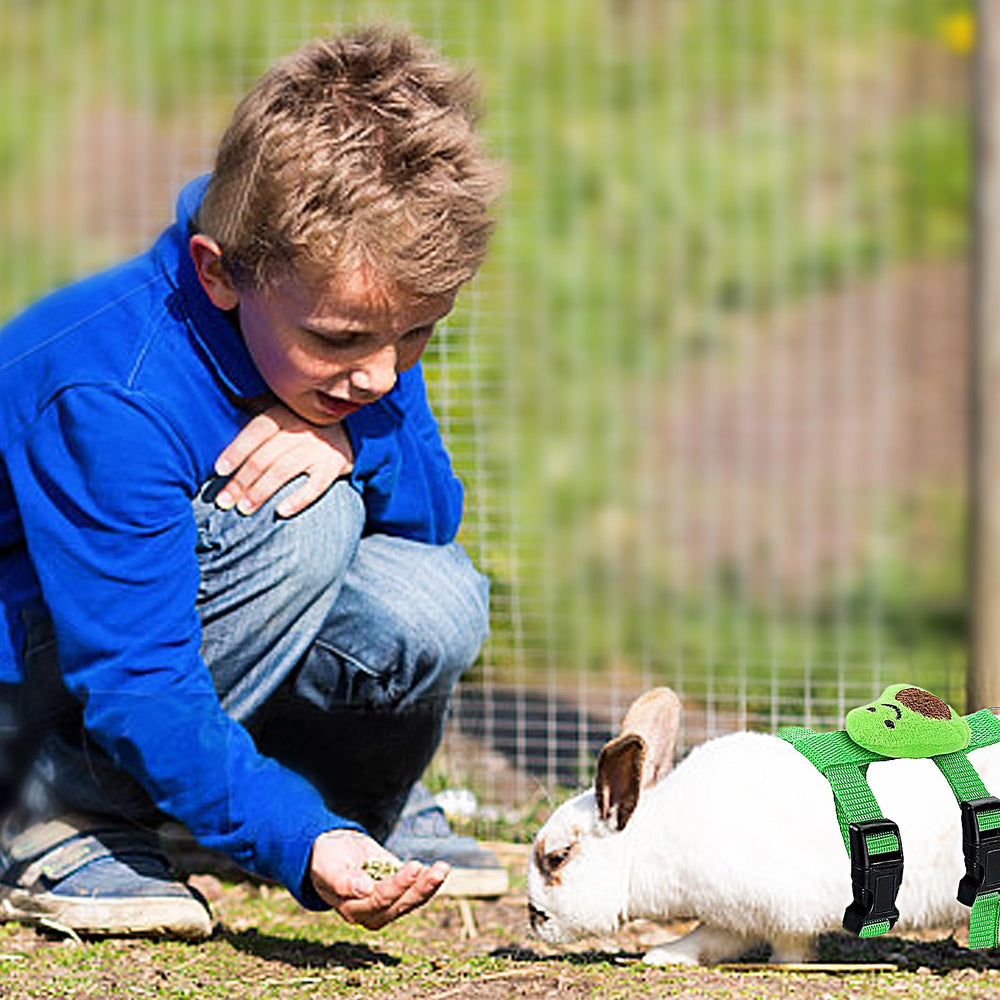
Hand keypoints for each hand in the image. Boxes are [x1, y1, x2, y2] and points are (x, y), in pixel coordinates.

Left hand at [214, 403, 353, 516]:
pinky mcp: (333, 466)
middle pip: (264, 457)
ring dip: (260, 492)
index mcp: (283, 413)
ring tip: (243, 509)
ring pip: (283, 471)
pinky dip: (298, 499)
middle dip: (240, 481)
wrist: (350, 427)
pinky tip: (281, 511)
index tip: (219, 471)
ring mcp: (317, 449)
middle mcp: (299, 430)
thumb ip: (254, 403)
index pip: (255, 432)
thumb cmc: (303, 419)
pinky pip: (315, 485)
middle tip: (223, 501)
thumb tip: (224, 392)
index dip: (236, 451)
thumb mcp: (281, 404)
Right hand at [310, 829, 449, 929]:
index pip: (380, 900)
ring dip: (429, 886)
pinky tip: (441, 869)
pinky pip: (415, 890)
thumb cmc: (327, 861)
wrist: (334, 850)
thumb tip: (365, 889)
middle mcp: (373, 913)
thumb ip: (343, 881)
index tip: (413, 867)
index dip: (398, 885)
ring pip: (411, 900)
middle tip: (437, 870)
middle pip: (400, 904)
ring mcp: (388, 903)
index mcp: (353, 910)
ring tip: (443, 868)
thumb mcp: (329, 868)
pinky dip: (428, 881)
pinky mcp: (398, 892)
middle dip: (421, 887)